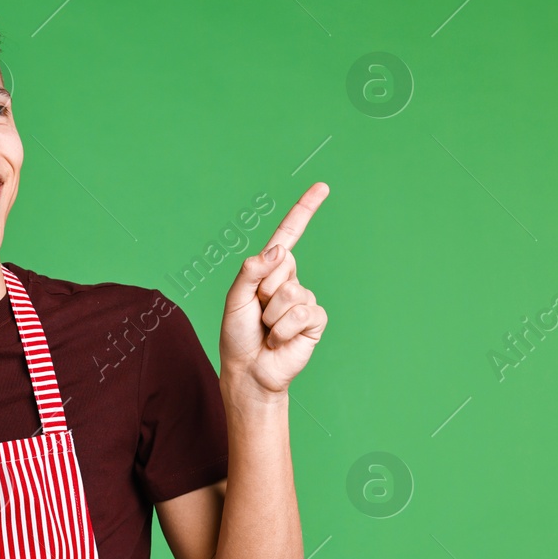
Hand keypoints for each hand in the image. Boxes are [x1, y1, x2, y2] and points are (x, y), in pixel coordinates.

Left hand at [220, 183, 329, 397]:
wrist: (249, 371)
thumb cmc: (238, 335)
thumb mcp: (235, 298)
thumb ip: (251, 272)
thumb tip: (279, 251)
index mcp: (269, 270)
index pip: (289, 235)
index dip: (305, 210)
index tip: (322, 187)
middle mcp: (289, 280)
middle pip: (282, 265)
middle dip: (262, 291)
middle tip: (257, 313)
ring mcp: (304, 299)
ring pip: (289, 292)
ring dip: (271, 316)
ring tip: (268, 330)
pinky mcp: (315, 320)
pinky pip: (302, 312)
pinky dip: (284, 329)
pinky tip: (280, 340)